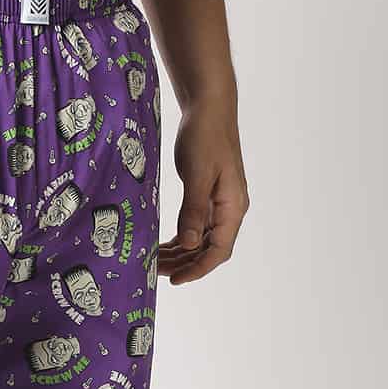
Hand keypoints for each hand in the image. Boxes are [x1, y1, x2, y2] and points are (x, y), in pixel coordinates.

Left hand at [159, 99, 248, 284]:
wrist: (208, 108)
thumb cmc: (205, 137)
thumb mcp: (198, 175)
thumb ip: (193, 210)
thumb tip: (188, 244)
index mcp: (233, 207)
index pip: (219, 251)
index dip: (198, 269)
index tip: (175, 280)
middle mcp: (229, 210)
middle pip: (208, 249)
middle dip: (184, 264)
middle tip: (155, 271)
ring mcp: (219, 204)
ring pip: (200, 240)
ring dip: (180, 253)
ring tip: (154, 260)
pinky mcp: (208, 196)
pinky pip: (196, 226)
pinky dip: (180, 238)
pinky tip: (163, 244)